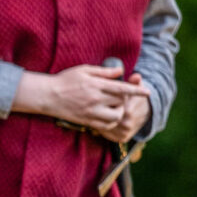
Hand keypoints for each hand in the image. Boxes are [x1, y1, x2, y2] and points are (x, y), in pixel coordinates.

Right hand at [13, 64, 149, 136]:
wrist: (48, 96)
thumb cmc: (65, 80)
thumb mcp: (84, 70)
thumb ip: (103, 72)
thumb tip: (120, 71)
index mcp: (96, 85)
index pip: (121, 88)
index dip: (136, 91)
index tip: (147, 92)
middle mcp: (95, 100)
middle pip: (121, 103)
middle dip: (125, 100)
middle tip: (120, 96)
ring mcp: (91, 112)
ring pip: (115, 117)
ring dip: (119, 112)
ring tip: (114, 106)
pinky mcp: (87, 121)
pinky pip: (106, 125)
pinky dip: (111, 121)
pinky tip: (107, 115)